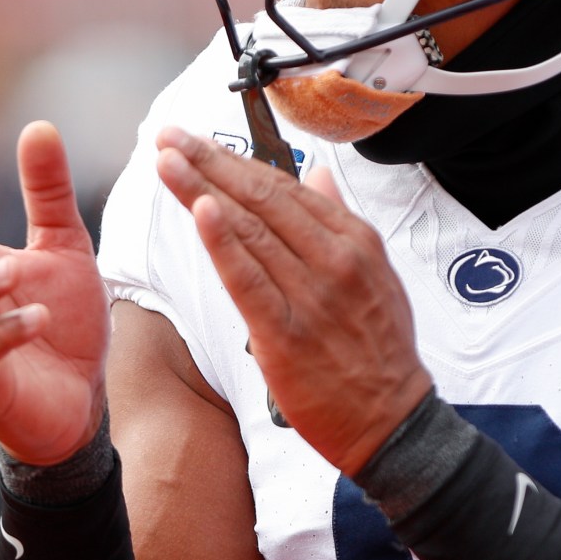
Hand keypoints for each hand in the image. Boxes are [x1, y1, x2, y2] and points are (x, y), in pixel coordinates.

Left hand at [153, 128, 430, 476]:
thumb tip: (321, 177)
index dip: (236, 160)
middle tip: (170, 138)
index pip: (286, 187)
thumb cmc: (381, 352)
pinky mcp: (286, 335)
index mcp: (354, 241)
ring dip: (202, 190)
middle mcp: (334, 260)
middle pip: (262, 198)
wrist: (393, 421)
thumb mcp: (379, 274)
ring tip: (168, 162)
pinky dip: (223, 243)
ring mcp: (311, 296)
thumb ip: (342, 222)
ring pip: (250, 230)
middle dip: (210, 162)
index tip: (199, 143)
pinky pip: (249, 280)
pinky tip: (200, 210)